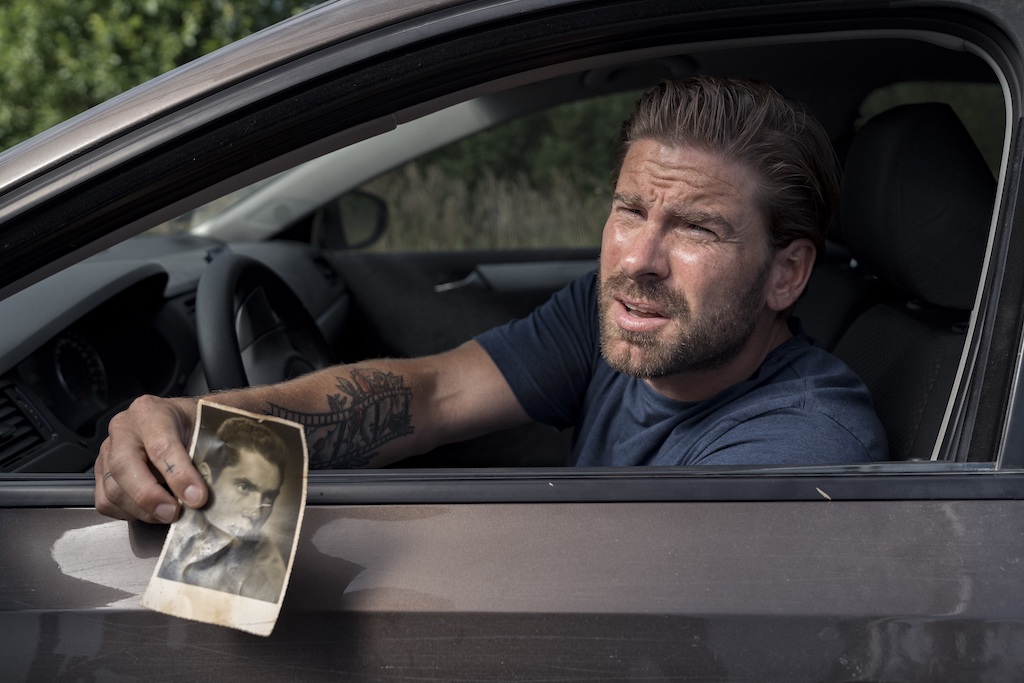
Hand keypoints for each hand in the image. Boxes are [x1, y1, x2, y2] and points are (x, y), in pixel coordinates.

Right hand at [95, 395, 206, 522]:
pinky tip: (150, 511)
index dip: (179, 475)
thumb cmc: (193, 426)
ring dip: (142, 510)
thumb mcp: (205, 431)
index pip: (160, 446)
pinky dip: (128, 513)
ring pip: (113, 489)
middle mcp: (123, 428)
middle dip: (150, 497)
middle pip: (124, 467)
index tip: (197, 498)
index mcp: (150, 412)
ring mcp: (107, 450)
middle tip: (174, 514)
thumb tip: (203, 494)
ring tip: (169, 515)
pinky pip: (105, 501)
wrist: (178, 421)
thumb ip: (206, 457)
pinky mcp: (100, 472)